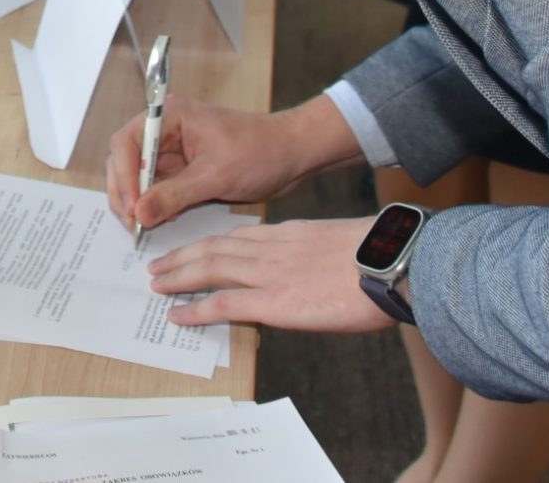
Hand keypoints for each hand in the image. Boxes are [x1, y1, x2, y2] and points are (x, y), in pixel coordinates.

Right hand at [106, 94, 359, 230]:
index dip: (123, 175)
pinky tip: (156, 223)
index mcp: (170, 116)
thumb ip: (174, 195)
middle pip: (126, 159)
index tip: (131, 208)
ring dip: (138, 202)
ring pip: (140, 177)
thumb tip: (139, 214)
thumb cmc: (261, 153)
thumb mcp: (215, 176)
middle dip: (126, 192)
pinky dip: (154, 205)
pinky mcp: (184, 170)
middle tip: (132, 225)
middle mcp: (166, 130)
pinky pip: (159, 188)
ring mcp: (174, 151)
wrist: (294, 156)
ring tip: (141, 228)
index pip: (127, 141)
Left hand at [148, 217, 392, 332]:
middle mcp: (271, 248)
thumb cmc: (379, 257)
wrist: (391, 262)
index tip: (193, 247)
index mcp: (288, 233)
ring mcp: (269, 274)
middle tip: (159, 264)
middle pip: (214, 247)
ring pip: (210, 268)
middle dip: (183, 255)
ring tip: (157, 283)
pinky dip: (196, 308)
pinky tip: (178, 314)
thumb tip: (311, 272)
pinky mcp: (273, 302)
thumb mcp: (339, 245)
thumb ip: (315, 254)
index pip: (238, 236)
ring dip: (178, 276)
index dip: (209, 242)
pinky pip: (223, 303)